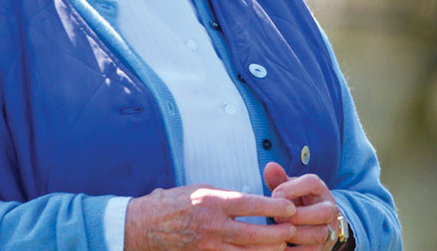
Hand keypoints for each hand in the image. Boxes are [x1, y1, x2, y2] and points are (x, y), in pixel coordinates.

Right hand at [124, 183, 297, 250]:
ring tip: (282, 246)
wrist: (142, 226)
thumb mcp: (202, 190)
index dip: (274, 207)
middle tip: (293, 229)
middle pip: (254, 233)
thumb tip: (253, 202)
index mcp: (213, 202)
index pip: (252, 205)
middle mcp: (212, 226)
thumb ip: (228, 198)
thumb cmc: (174, 203)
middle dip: (278, 233)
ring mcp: (207, 246)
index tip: (291, 207)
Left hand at [263, 162, 341, 250]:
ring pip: (319, 234)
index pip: (312, 183)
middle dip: (299, 215)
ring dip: (295, 234)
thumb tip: (270, 167)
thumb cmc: (297, 203)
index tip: (274, 195)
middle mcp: (329, 208)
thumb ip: (279, 180)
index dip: (291, 188)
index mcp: (319, 190)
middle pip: (324, 211)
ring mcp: (328, 230)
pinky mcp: (322, 248)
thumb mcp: (290, 189)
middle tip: (278, 218)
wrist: (316, 225)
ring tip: (277, 233)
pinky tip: (277, 247)